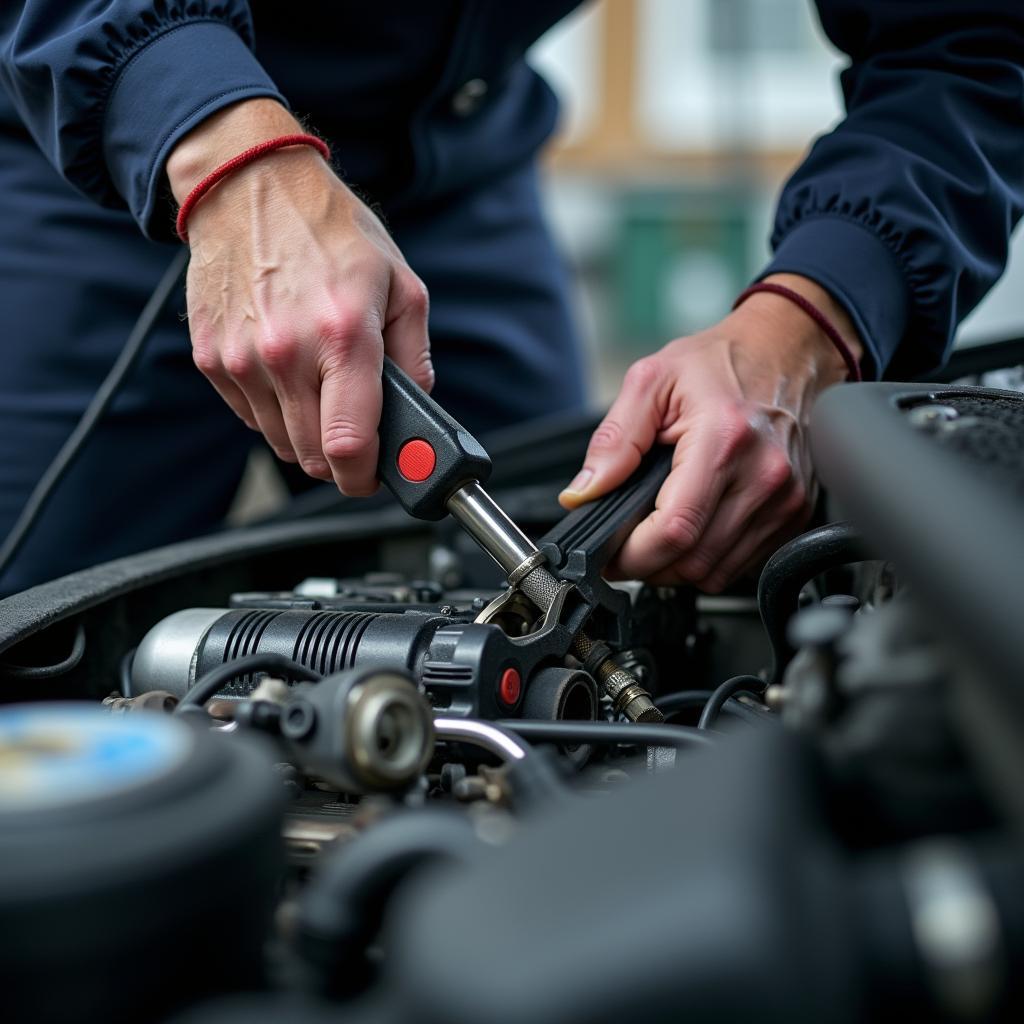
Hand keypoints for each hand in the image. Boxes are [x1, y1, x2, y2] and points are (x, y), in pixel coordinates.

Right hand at [167, 99, 432, 494]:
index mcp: (342, 335)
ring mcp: (241, 359)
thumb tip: (417, 410)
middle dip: (340, 458)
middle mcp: (286, 353)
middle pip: (311, 457)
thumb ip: (415, 358)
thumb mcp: (402, 284)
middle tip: (355, 431)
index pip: (348, 445)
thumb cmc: (330, 231)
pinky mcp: (210, 358)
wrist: (249, 185)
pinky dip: (273, 409)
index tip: (373, 477)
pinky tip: (286, 370)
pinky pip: (249, 417)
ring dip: (305, 433)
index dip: (364, 477)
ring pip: (279, 443)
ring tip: (320, 386)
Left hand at [559, 274, 863, 590]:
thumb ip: (614, 440)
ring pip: (717, 572)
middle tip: (626, 546)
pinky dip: (710, 559)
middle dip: (649, 565)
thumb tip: (582, 493)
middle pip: (694, 562)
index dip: (633, 555)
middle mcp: (764, 475)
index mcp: (723, 439)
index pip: (674, 530)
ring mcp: (786, 498)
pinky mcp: (797, 512)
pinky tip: (695, 529)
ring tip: (657, 536)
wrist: (784, 350)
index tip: (610, 555)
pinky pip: (743, 564)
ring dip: (678, 567)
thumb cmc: (721, 362)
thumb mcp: (650, 381)